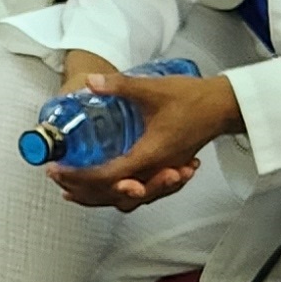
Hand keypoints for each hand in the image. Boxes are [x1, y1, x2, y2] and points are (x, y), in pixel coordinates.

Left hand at [45, 68, 236, 209]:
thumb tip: (91, 83)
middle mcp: (156, 170)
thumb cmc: (193, 99)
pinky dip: (118, 193)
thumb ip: (120, 86)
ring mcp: (162, 173)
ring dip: (98, 197)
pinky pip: (138, 191)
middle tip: (58, 179)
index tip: (58, 169)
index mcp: (150, 156)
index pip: (108, 177)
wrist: (222, 107)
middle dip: (83, 190)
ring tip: (72, 190)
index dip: (80, 176)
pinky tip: (106, 188)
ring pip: (126, 198)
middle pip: (113, 195)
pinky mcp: (165, 170)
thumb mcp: (153, 89)